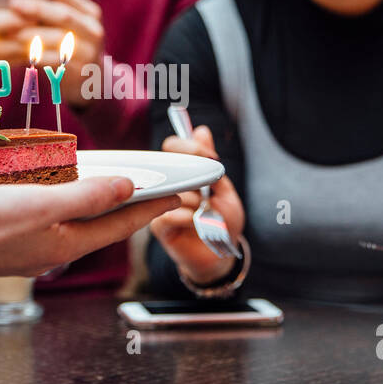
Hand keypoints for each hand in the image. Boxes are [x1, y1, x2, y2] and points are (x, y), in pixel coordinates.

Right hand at [0, 177, 180, 310]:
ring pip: (72, 222)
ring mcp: (26, 247)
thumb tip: (126, 188)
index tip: (180, 191)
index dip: (152, 205)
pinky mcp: (4, 239)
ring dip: (96, 204)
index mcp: (64, 243)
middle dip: (128, 206)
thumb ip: (85, 196)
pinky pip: (46, 219)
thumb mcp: (38, 204)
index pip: (120, 223)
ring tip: (116, 187)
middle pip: (100, 224)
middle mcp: (49, 250)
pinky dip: (62, 203)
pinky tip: (58, 191)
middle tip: (155, 188)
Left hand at [7, 0, 104, 108]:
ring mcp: (88, 52)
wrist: (90, 83)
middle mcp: (93, 31)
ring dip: (28, 34)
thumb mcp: (70, 27)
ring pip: (54, 39)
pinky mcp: (79, 72)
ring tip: (6, 29)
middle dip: (36, 8)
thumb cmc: (70, 47)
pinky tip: (14, 52)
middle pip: (63, 15)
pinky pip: (51, 61)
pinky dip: (31, 55)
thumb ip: (52, 11)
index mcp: (89, 14)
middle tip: (12, 2)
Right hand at [148, 127, 244, 284]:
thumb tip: (201, 130)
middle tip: (209, 188)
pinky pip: (170, 213)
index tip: (210, 156)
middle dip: (195, 175)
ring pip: (174, 190)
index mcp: (181, 173)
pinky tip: (198, 223)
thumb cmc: (221, 220)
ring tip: (206, 212)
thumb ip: (211, 162)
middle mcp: (166, 186)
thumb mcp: (223, 188)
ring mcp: (159, 206)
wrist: (222, 253)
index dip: (189, 146)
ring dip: (197, 201)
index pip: (173, 147)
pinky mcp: (159, 227)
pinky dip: (190, 217)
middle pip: (168, 164)